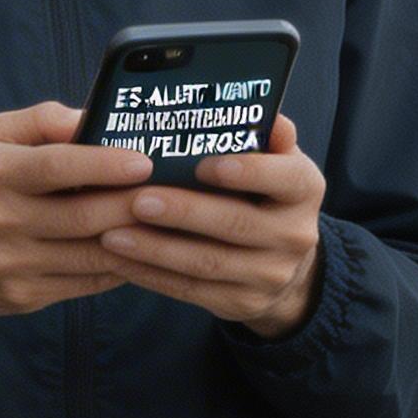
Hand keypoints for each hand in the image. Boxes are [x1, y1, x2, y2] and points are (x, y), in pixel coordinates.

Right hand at [0, 100, 155, 332]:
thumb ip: (42, 120)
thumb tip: (92, 117)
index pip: (56, 166)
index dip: (104, 164)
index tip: (144, 161)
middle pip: (83, 216)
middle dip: (133, 205)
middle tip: (172, 192)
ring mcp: (12, 265)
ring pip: (91, 255)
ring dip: (135, 240)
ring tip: (166, 221)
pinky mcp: (24, 296)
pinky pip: (85, 283)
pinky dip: (118, 267)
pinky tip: (139, 250)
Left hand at [94, 112, 325, 339]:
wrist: (284, 264)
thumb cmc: (264, 194)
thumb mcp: (275, 161)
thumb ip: (265, 136)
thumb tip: (265, 114)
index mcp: (304, 189)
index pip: (284, 178)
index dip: (247, 172)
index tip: (202, 164)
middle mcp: (295, 235)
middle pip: (236, 224)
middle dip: (184, 213)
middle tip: (137, 200)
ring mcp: (270, 274)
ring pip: (208, 263)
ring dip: (156, 249)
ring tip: (112, 233)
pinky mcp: (243, 302)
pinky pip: (191, 290)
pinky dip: (152, 274)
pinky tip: (120, 259)